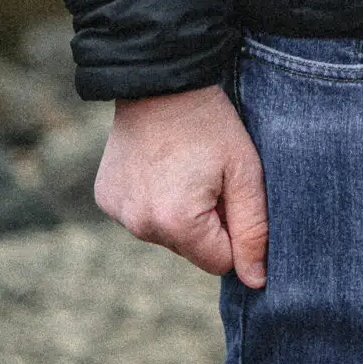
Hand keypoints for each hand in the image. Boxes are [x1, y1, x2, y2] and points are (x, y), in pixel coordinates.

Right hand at [94, 84, 268, 287]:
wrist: (162, 81)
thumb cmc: (211, 125)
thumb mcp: (245, 172)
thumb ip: (253, 230)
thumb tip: (256, 282)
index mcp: (178, 224)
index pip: (219, 261)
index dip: (233, 230)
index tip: (231, 193)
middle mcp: (141, 227)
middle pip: (191, 248)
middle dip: (206, 221)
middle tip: (209, 174)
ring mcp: (119, 213)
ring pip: (165, 233)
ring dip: (180, 211)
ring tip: (184, 166)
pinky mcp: (106, 198)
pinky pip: (141, 215)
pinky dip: (154, 199)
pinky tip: (160, 166)